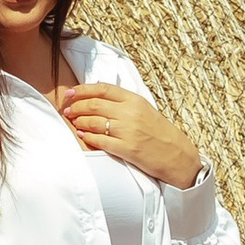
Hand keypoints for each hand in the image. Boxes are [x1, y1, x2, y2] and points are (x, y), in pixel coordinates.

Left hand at [59, 81, 202, 188]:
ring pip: (94, 122)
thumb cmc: (160, 132)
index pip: (102, 89)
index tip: (69, 94)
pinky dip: (88, 138)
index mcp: (135, 100)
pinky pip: (101, 141)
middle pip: (94, 104)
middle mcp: (131, 113)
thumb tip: (97, 90)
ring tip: (73, 122)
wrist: (177, 155)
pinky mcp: (128, 149)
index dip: (82, 90)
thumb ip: (123, 101)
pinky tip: (82, 136)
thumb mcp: (144, 109)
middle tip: (67, 110)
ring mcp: (129, 131)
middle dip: (75, 106)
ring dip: (79, 122)